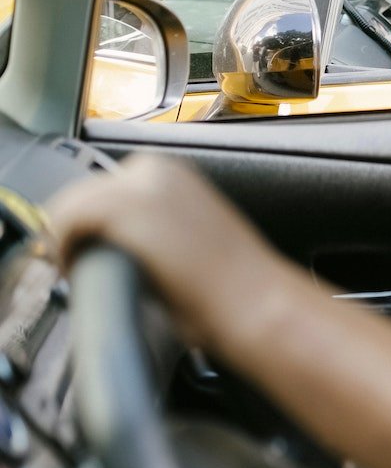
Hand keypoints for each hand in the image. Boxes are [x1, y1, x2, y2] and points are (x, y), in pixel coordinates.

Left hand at [48, 153, 295, 350]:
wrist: (252, 299)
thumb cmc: (229, 283)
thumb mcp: (186, 236)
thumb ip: (152, 226)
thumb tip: (111, 242)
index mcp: (173, 172)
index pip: (103, 187)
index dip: (87, 222)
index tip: (84, 251)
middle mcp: (156, 168)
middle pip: (81, 192)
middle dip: (73, 231)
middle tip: (77, 266)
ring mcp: (139, 184)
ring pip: (69, 204)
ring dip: (65, 239)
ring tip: (78, 271)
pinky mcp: (124, 207)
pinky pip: (65, 220)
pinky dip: (60, 247)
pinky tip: (73, 271)